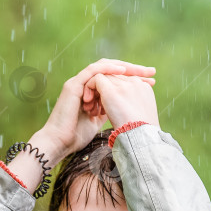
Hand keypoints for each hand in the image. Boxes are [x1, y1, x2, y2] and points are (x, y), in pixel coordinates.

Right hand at [33, 60, 155, 164]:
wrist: (59, 143)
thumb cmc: (76, 136)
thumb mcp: (99, 121)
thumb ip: (108, 111)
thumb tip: (124, 109)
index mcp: (93, 92)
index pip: (115, 79)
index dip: (133, 78)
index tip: (151, 81)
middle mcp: (85, 84)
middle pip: (111, 69)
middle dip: (133, 69)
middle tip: (151, 72)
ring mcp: (78, 83)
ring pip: (103, 67)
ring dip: (123, 67)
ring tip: (140, 70)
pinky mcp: (73, 86)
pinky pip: (92, 71)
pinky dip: (108, 69)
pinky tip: (122, 70)